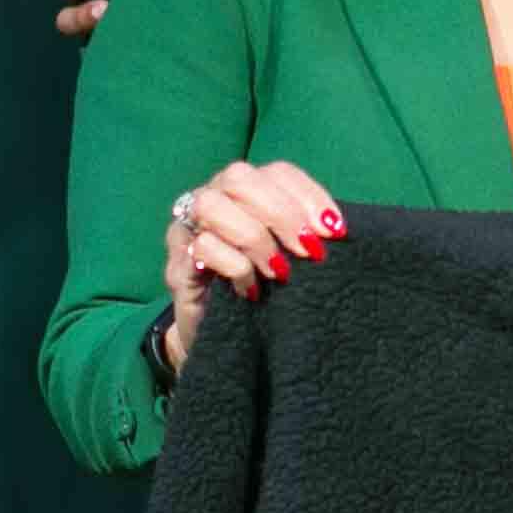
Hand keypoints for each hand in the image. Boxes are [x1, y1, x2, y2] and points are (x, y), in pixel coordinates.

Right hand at [159, 160, 344, 370]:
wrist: (221, 340)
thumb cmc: (261, 288)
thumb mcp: (288, 256)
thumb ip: (305, 233)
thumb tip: (336, 228)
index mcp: (243, 190)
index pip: (277, 172)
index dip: (309, 195)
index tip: (334, 231)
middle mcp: (211, 199)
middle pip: (239, 177)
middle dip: (282, 213)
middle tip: (309, 251)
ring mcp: (187, 230)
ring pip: (212, 205)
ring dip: (256, 238)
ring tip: (280, 272)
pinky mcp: (176, 265)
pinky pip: (202, 248)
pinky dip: (236, 267)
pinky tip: (252, 290)